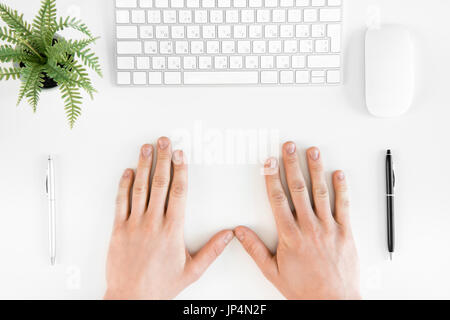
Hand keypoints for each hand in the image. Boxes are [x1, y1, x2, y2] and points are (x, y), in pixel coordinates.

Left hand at [104, 137, 233, 299]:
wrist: (130, 298)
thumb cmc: (160, 286)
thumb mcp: (192, 270)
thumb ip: (212, 250)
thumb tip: (229, 235)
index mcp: (172, 230)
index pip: (178, 192)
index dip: (180, 170)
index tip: (180, 154)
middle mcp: (153, 223)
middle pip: (159, 183)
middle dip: (162, 159)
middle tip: (163, 141)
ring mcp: (133, 224)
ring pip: (139, 188)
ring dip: (143, 166)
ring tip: (146, 148)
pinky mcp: (118, 229)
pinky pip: (120, 202)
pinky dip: (123, 185)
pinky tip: (127, 172)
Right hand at [235, 142, 360, 299]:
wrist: (334, 301)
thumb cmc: (304, 288)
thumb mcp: (272, 271)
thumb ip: (255, 249)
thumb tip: (240, 232)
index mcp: (290, 235)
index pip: (278, 199)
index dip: (272, 178)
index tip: (269, 162)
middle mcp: (309, 227)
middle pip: (298, 189)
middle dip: (292, 165)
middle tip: (289, 147)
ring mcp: (329, 227)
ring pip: (320, 192)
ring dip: (315, 169)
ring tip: (312, 151)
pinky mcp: (345, 231)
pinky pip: (343, 205)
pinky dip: (341, 188)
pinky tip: (338, 173)